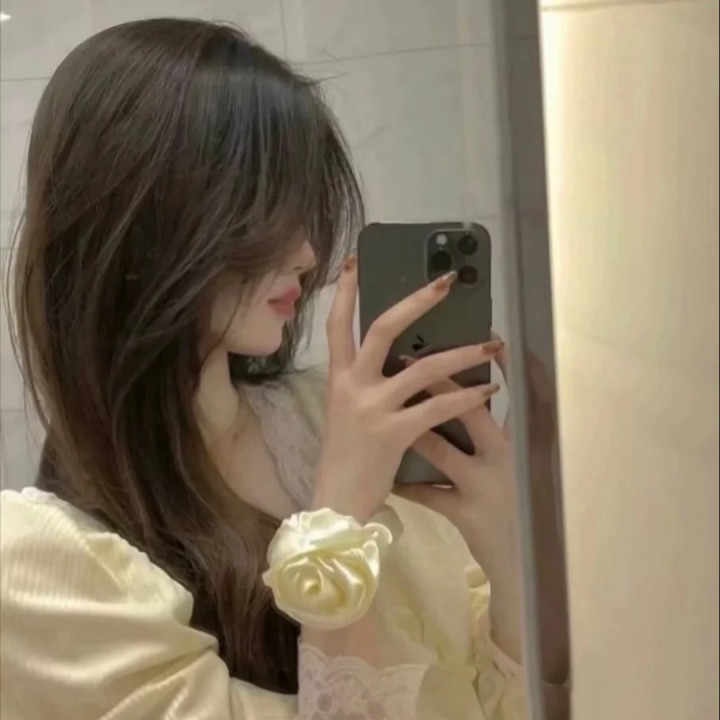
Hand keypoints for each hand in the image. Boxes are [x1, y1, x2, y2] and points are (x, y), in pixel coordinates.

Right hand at [312, 260, 503, 522]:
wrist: (336, 502)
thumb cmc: (344, 458)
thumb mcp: (347, 413)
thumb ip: (367, 384)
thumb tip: (404, 359)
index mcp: (337, 378)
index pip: (337, 325)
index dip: (346, 292)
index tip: (355, 261)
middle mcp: (351, 386)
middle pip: (381, 329)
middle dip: (415, 301)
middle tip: (445, 282)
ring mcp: (371, 408)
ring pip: (422, 368)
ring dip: (462, 353)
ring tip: (492, 344)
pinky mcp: (392, 433)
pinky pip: (437, 408)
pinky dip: (466, 397)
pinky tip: (487, 389)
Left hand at [395, 342, 523, 657]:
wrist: (525, 560)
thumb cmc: (521, 505)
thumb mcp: (516, 464)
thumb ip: (496, 433)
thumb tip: (475, 391)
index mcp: (518, 442)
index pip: (510, 395)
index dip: (490, 366)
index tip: (472, 340)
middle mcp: (506, 459)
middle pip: (471, 413)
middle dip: (439, 385)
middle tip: (409, 360)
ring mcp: (486, 488)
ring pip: (444, 452)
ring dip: (414, 430)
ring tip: (390, 409)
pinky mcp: (468, 516)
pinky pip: (430, 495)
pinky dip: (408, 484)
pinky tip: (390, 476)